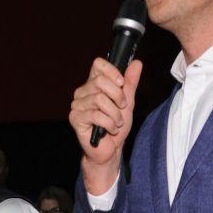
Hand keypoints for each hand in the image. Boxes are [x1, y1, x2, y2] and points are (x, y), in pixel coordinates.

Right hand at [69, 57, 142, 193]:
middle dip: (118, 96)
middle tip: (122, 108)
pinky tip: (110, 129)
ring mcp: (77, 105)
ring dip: (115, 114)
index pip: (98, 64)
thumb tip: (137, 63)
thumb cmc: (116, 126)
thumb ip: (130, 83)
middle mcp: (83, 92)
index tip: (122, 83)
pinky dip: (109, 123)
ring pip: (100, 99)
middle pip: (101, 81)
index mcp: (94, 84)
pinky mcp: (75, 118)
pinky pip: (96, 115)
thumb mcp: (128, 102)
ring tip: (117, 122)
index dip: (112, 71)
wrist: (111, 149)